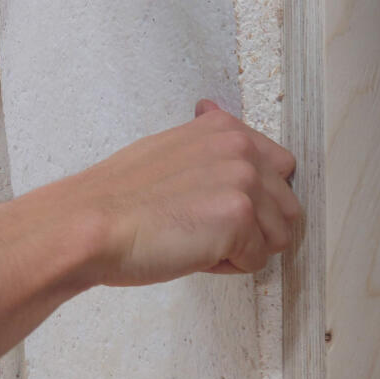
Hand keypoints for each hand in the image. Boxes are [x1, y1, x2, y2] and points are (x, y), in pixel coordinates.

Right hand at [83, 100, 300, 285]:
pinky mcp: (240, 219)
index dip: (256, 198)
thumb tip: (212, 110)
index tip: (221, 207)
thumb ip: (204, 140)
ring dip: (244, 249)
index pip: (280, 168)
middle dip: (258, 228)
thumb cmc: (119, 198)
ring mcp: (244, 182)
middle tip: (209, 230)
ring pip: (279, 236)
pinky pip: (257, 261)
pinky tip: (192, 252)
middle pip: (288, 206)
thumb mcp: (167, 146)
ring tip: (199, 240)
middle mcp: (242, 149)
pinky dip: (228, 268)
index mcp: (225, 130)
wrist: (91, 224)